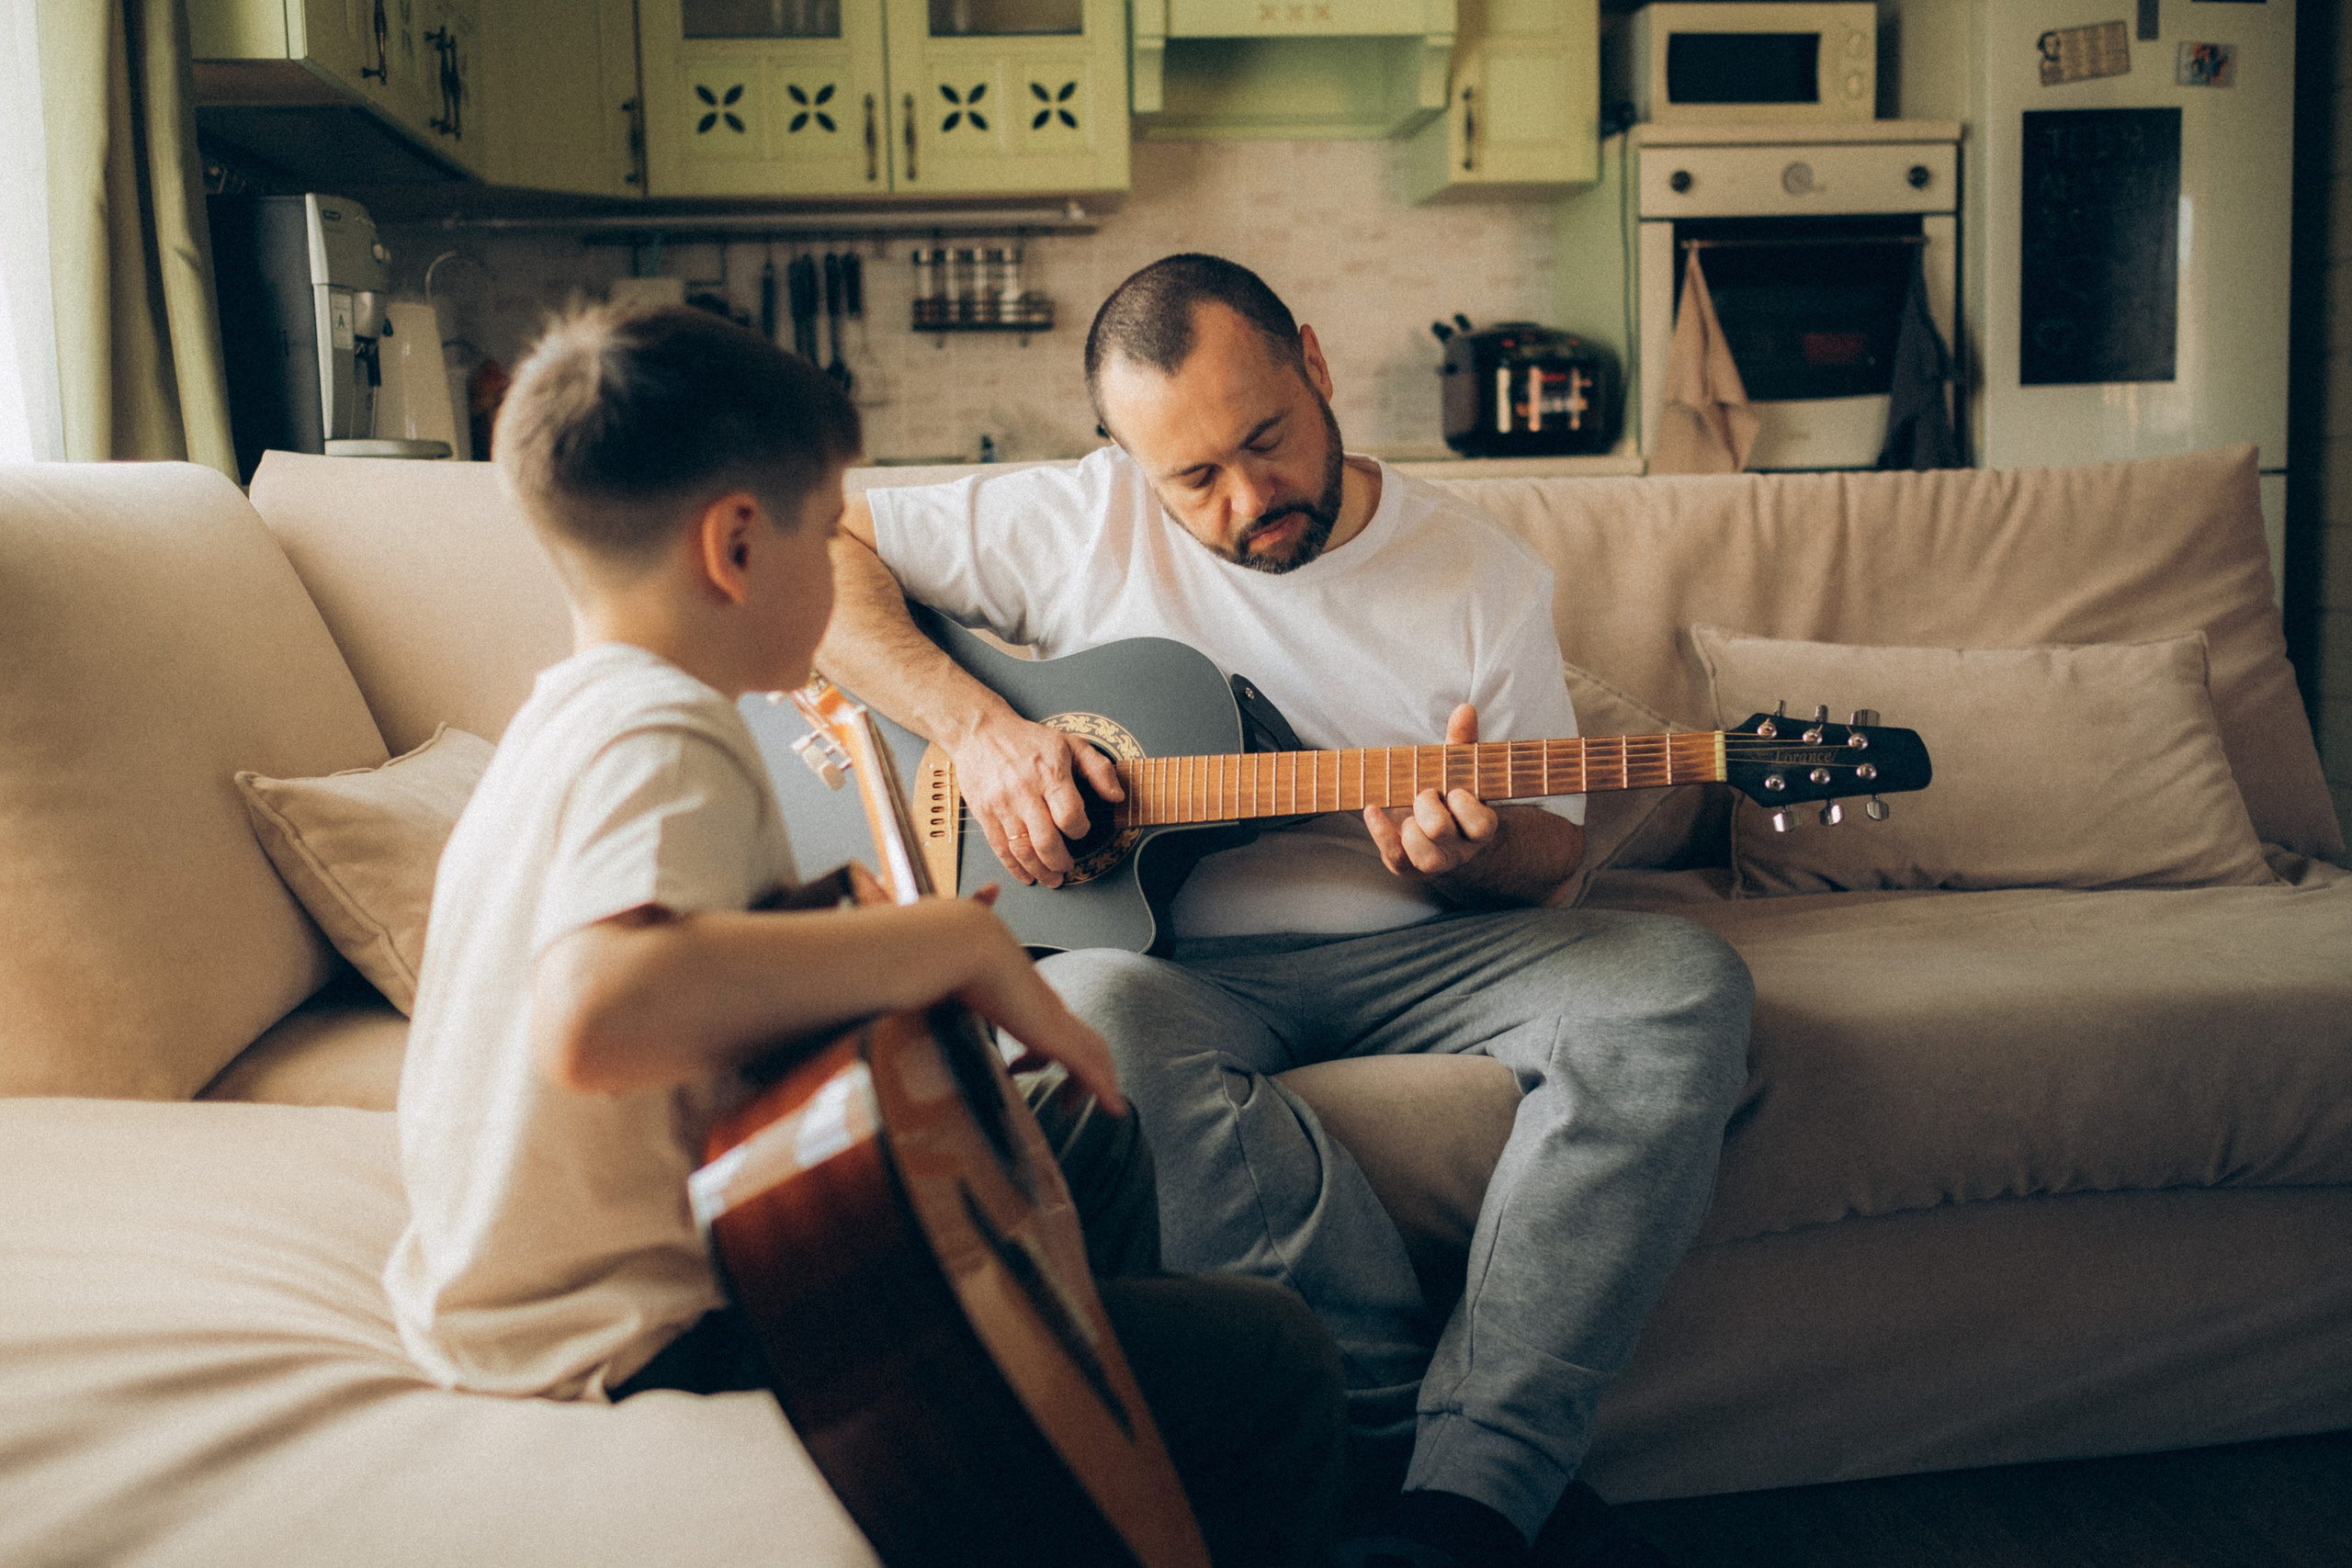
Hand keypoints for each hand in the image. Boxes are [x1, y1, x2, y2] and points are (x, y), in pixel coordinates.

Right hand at [947, 899, 1124, 1112]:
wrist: (962, 941)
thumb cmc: (954, 942)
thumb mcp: (968, 938)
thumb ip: (978, 915)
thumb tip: (989, 889)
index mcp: (1027, 988)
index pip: (1050, 1020)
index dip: (1041, 1048)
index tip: (1019, 1066)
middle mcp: (1046, 1002)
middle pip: (1081, 1037)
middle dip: (1079, 1066)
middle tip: (1064, 1098)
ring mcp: (1053, 1018)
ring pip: (1092, 1055)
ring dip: (1094, 1084)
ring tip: (1085, 1108)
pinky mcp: (1053, 1036)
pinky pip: (1087, 1070)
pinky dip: (1103, 1090)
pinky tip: (1112, 1109)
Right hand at [953, 711, 1124, 888]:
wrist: (980, 732)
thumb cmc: (1029, 740)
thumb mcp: (1070, 743)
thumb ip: (1099, 769)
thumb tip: (1117, 796)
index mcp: (1049, 773)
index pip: (1069, 816)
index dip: (1080, 830)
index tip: (1080, 830)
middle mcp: (1024, 792)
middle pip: (1046, 841)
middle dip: (1061, 862)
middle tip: (1068, 867)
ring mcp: (1002, 805)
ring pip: (1022, 851)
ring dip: (1040, 871)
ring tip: (1053, 878)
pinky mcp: (984, 814)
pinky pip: (1000, 849)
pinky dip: (1015, 868)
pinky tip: (1027, 875)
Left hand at [1362, 702, 1499, 881]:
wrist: (1435, 828)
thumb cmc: (1448, 793)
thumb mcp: (1458, 768)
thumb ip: (1461, 741)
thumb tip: (1465, 709)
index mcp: (1479, 827)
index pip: (1481, 825)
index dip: (1463, 805)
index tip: (1452, 789)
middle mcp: (1461, 850)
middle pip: (1442, 833)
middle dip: (1427, 808)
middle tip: (1424, 794)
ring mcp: (1435, 862)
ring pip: (1425, 857)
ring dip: (1409, 826)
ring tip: (1407, 812)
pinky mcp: (1407, 866)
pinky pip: (1395, 857)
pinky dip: (1380, 831)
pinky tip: (1372, 809)